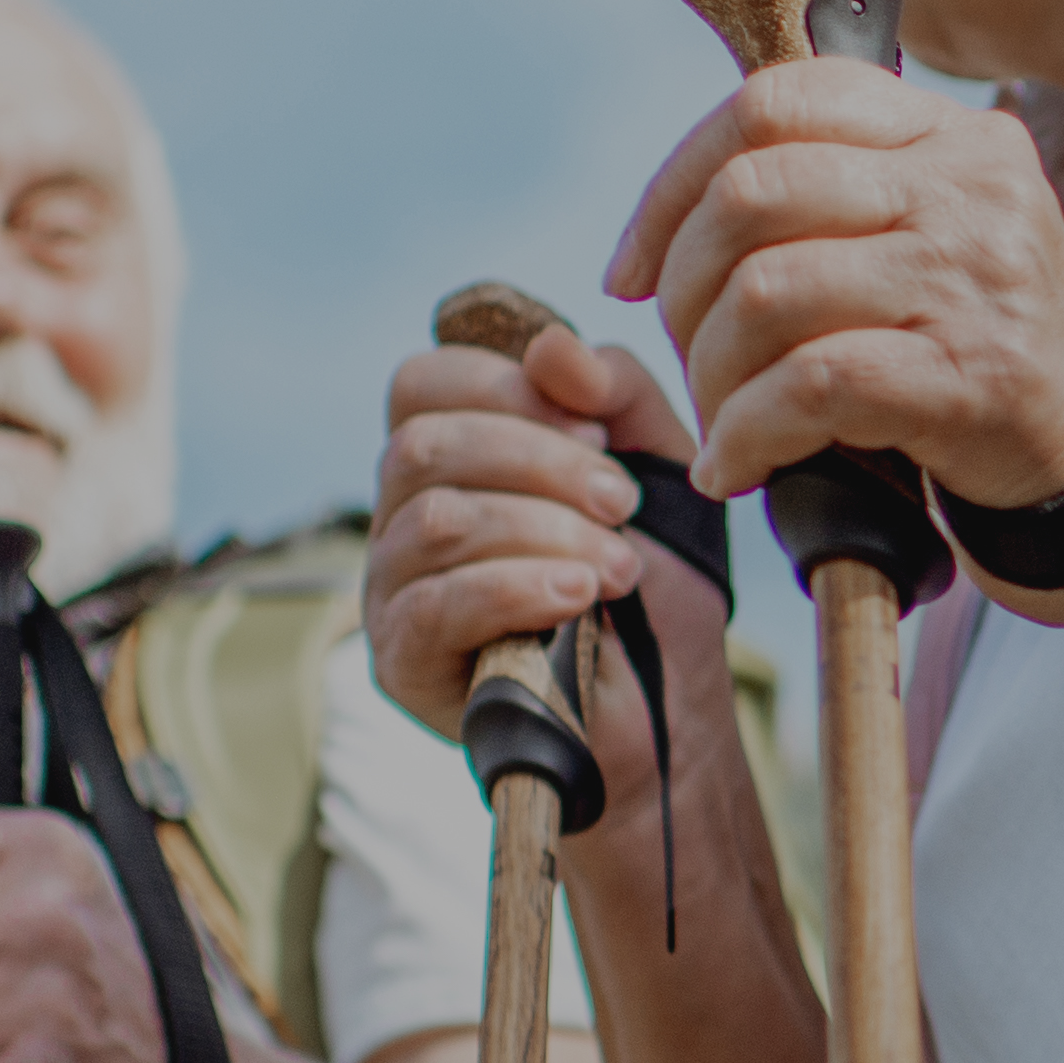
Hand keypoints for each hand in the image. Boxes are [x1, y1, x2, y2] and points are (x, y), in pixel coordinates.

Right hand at [365, 323, 709, 808]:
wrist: (670, 713)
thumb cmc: (658, 586)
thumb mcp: (660, 467)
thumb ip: (618, 392)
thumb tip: (552, 348)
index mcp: (453, 459)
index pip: (423, 383)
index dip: (505, 389)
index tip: (597, 430)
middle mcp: (404, 515)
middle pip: (426, 445)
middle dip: (539, 462)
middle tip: (621, 501)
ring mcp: (393, 590)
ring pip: (434, 522)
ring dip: (543, 531)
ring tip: (619, 567)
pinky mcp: (402, 661)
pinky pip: (435, 605)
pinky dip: (516, 588)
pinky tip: (578, 599)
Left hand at [605, 64, 1063, 513]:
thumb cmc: (977, 337)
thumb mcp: (934, 228)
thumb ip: (839, 188)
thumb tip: (674, 207)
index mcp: (951, 133)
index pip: (774, 103)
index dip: (674, 181)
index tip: (634, 265)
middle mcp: (970, 188)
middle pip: (753, 194)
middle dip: (681, 285)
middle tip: (681, 348)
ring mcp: (974, 277)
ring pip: (766, 294)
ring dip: (709, 374)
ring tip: (717, 418)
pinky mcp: (969, 374)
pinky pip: (807, 387)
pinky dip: (743, 434)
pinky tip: (735, 464)